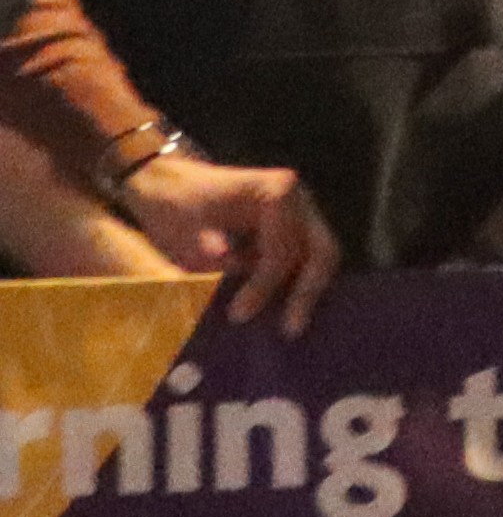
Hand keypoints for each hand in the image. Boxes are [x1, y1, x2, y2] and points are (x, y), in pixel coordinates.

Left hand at [122, 150, 336, 329]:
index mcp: (275, 192)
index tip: (239, 315)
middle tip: (289, 330)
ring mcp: (302, 213)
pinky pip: (308, 260)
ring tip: (288, 326)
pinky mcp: (296, 228)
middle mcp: (299, 200)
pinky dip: (298, 285)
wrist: (168, 185)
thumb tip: (231, 264)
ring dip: (305, 291)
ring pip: (321, 258)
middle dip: (306, 292)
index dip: (264, 284)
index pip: (282, 248)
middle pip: (321, 251)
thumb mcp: (182, 227)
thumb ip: (208, 246)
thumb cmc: (174, 203)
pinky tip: (283, 310)